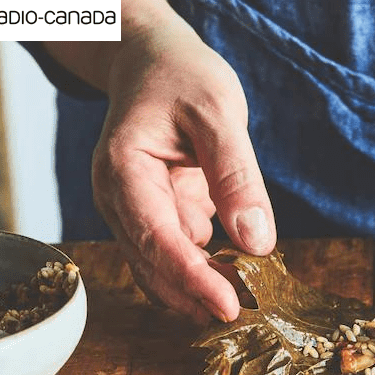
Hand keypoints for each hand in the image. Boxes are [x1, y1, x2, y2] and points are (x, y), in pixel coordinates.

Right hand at [90, 11, 275, 322]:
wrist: (154, 63)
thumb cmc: (181, 77)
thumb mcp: (219, 113)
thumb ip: (236, 177)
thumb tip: (257, 243)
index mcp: (122, 171)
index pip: (156, 240)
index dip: (193, 279)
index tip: (230, 307)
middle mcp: (117, 199)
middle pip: (154, 265)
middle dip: (199, 294)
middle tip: (251, 311)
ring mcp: (132, 211)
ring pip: (163, 268)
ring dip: (202, 288)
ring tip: (251, 299)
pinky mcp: (154, 215)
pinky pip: (178, 253)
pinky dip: (206, 269)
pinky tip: (240, 274)